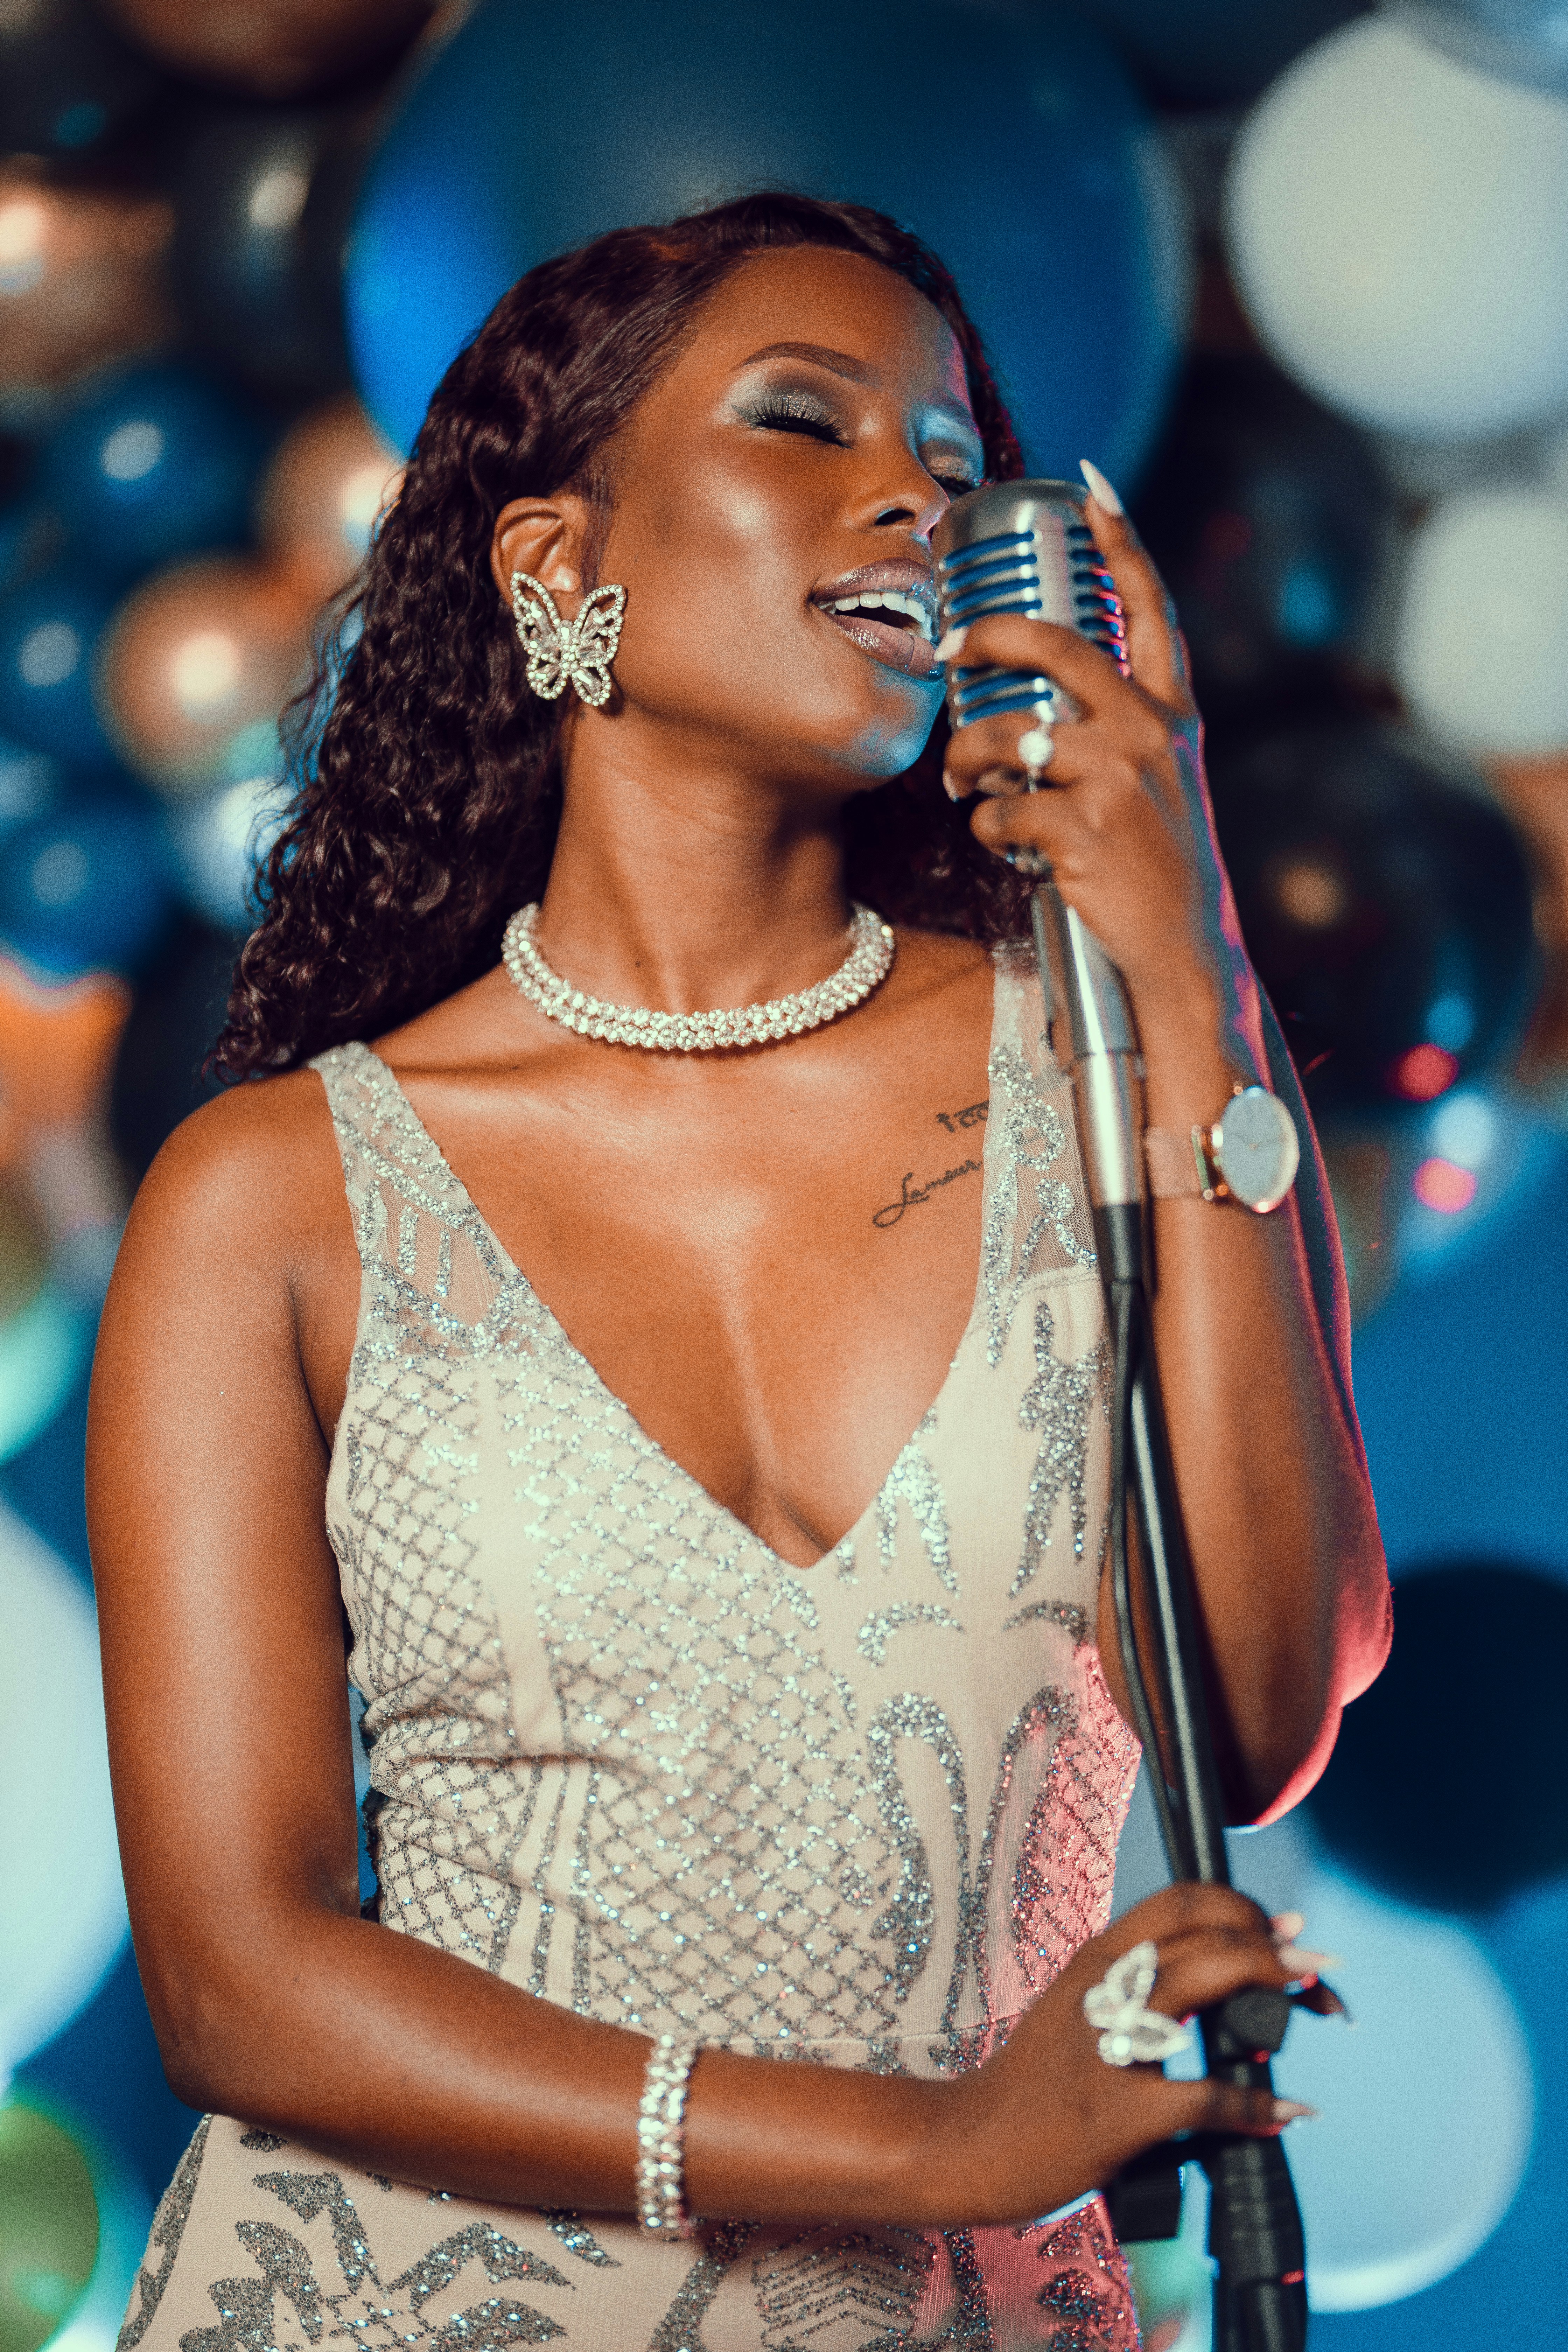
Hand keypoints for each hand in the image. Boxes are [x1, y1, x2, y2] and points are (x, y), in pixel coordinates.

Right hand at [935, 1882, 1312, 2226]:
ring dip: (1274, 1985)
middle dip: (1274, 1943)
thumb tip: (1213, 1987)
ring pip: (1207, 1984)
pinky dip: (1257, 2105)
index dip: (1240, 1907)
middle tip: (1314, 1964)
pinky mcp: (1121, 2113)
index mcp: (1097, 1961)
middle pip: (1205, 1934)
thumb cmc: (1028, 2084)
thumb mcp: (1074, 2009)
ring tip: (1315, 1999)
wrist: (970, 2142)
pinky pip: (1206, 2098)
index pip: (1179, 1901)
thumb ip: (1134, 1990)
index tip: (1280, 1927)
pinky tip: (1284, 2111)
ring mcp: (1111, 2046)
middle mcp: (1105, 1988)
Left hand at [941, 494, 1230, 1045]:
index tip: (1093, 485)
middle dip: (987, 637)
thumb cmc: (1158, 871)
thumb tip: (1030, 711)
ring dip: (968, 765)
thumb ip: (1116, 735)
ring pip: (1007, 738)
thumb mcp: (1159, 786)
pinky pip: (1002, 812)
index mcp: (1171, 717)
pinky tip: (1009, 851)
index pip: (1149, 608)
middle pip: (1054, 647)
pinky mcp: (1084, 830)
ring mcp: (1118, 779)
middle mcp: (1149, 734)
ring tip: (965, 792)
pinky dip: (990, 832)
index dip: (1122, 541)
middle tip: (949, 645)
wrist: (1184, 952)